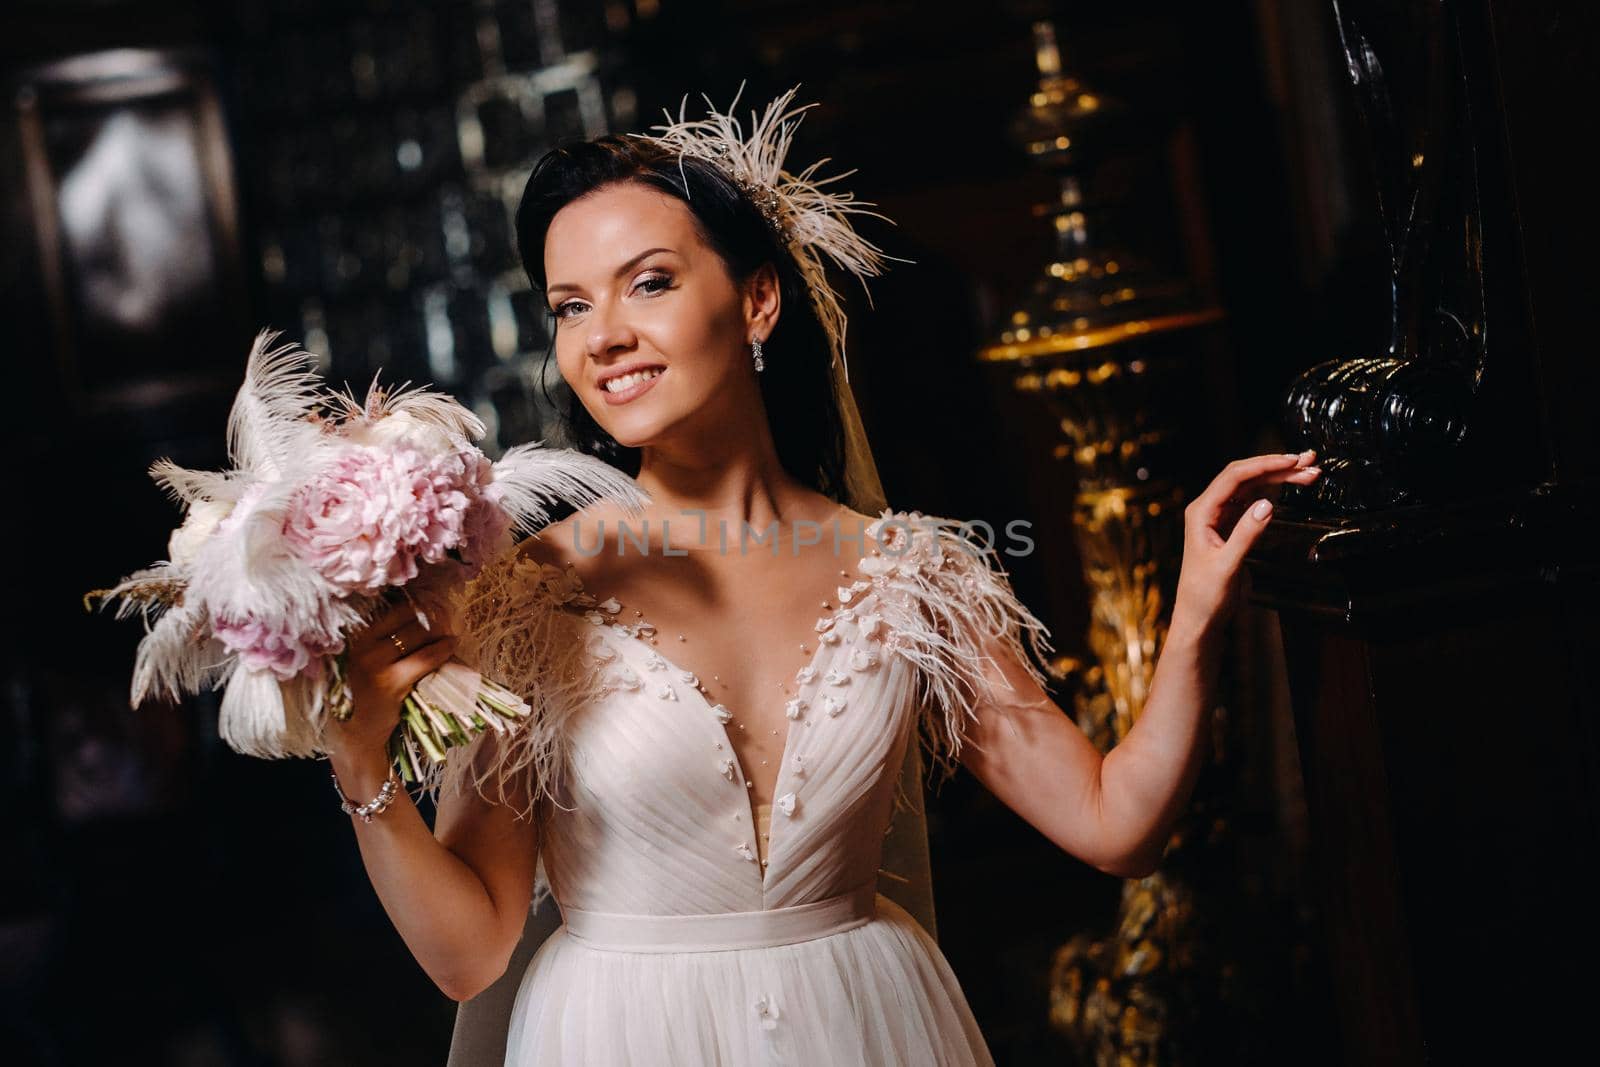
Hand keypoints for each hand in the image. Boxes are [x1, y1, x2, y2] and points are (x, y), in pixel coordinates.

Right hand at [326, 597, 458, 763]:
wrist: (356, 732)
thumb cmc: (364, 692)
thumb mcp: (365, 659)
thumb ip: (382, 637)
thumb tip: (421, 609)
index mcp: (353, 636)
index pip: (390, 608)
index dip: (415, 603)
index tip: (432, 602)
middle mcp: (359, 645)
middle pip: (406, 618)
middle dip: (431, 615)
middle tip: (446, 615)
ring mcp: (373, 664)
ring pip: (417, 635)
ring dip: (438, 631)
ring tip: (449, 632)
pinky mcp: (390, 683)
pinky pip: (425, 658)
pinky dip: (442, 649)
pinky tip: (451, 645)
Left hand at [1173, 449, 1321, 636]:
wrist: (1199, 618)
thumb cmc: (1205, 596)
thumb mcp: (1227, 566)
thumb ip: (1246, 535)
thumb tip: (1267, 504)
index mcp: (1201, 513)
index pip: (1234, 477)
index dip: (1264, 465)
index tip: (1292, 462)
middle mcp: (1208, 509)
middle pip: (1245, 477)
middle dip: (1277, 467)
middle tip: (1309, 463)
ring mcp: (1220, 517)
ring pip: (1252, 487)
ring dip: (1279, 477)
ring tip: (1309, 472)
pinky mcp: (1230, 527)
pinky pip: (1253, 500)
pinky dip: (1274, 492)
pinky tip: (1291, 486)